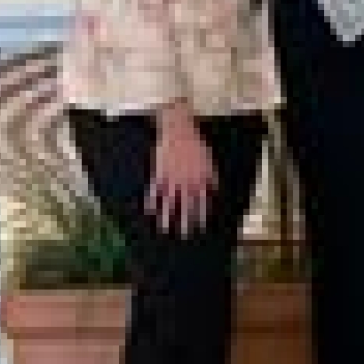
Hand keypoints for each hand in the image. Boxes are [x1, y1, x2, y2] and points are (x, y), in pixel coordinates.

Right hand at [146, 102, 216, 235]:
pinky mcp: (159, 174)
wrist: (179, 129)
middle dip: (186, 222)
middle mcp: (186, 182)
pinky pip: (154, 192)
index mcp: (201, 179)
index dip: (201, 216)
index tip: (200, 226)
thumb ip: (210, 178)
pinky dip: (151, 203)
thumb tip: (213, 193)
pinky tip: (150, 212)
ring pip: (169, 203)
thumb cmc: (196, 144)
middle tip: (185, 235)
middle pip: (186, 206)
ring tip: (165, 229)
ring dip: (167, 218)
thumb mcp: (209, 161)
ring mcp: (171, 179)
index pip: (202, 202)